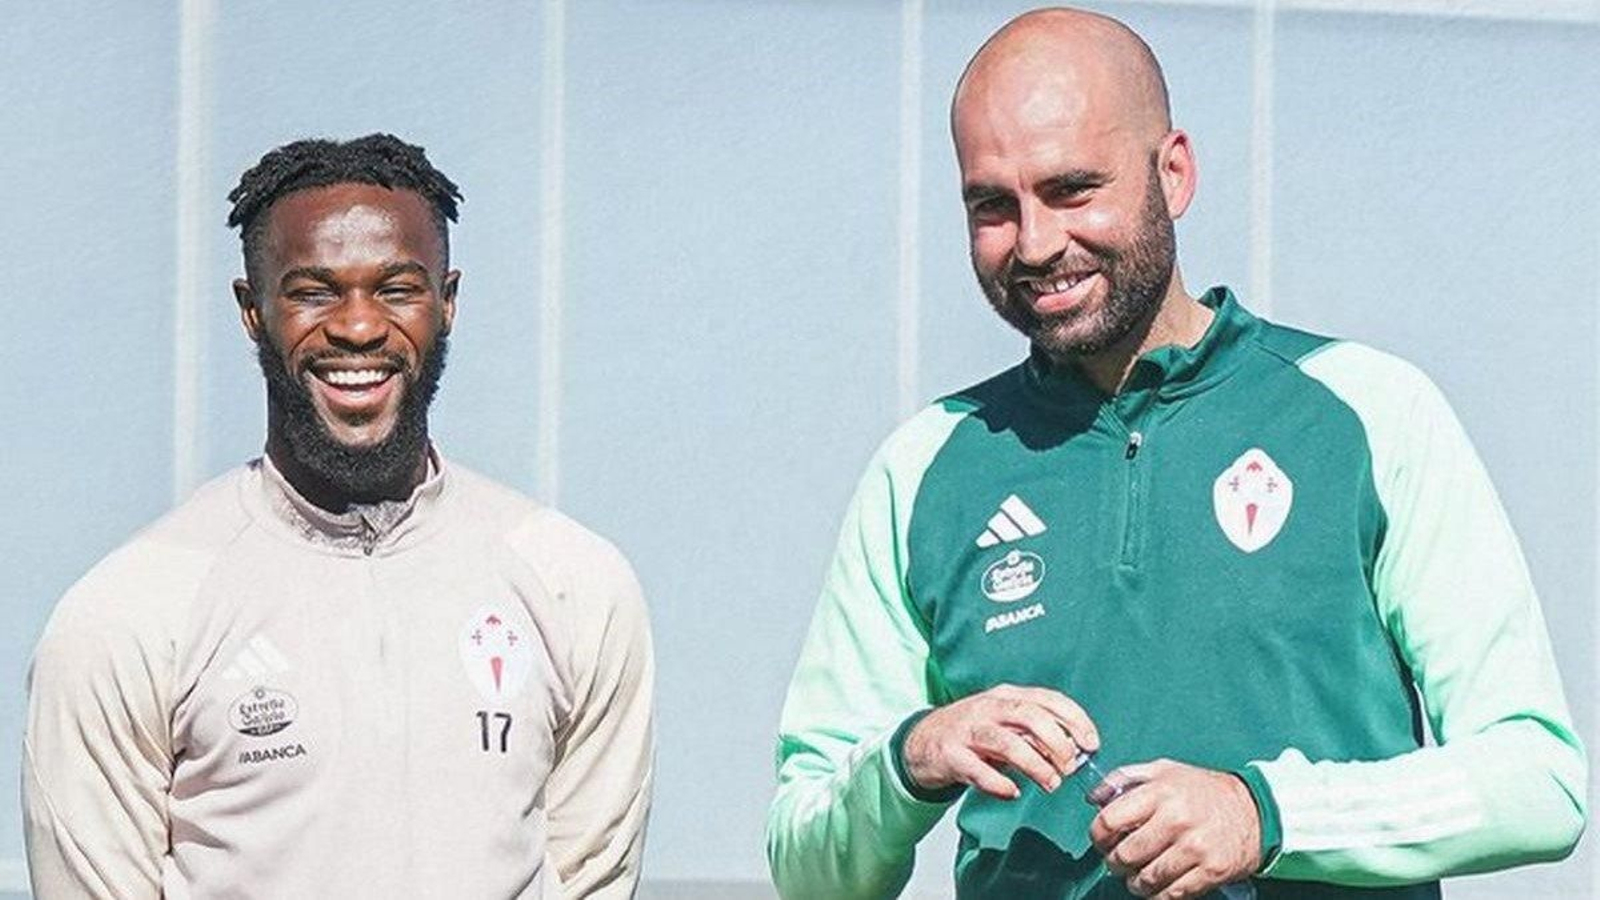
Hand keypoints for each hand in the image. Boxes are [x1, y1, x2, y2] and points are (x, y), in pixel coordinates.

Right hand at [902, 683, 1097, 798]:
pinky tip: (1012, 792)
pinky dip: (999, 784)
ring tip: (1051, 784)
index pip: (1047, 699)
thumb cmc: (975, 733)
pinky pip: (978, 771)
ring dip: (1035, 765)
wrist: (923, 741)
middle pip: (1030, 717)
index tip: (1091, 743)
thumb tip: (1074, 752)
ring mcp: (968, 731)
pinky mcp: (951, 755)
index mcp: (1007, 696)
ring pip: (1007, 743)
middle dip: (1057, 742)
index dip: (1074, 720)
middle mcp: (988, 708)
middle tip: (1070, 767)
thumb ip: (1036, 734)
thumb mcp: (1007, 724)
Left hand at [1089, 759, 1261, 898]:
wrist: (1254, 810)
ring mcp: (1195, 848)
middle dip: (1115, 863)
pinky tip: (1158, 886)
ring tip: (1137, 876)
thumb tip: (1094, 797)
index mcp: (1160, 792)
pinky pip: (1172, 894)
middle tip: (1119, 862)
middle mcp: (1177, 819)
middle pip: (1125, 855)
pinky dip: (1159, 895)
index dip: (1098, 836)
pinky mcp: (1211, 871)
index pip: (1110, 821)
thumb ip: (1126, 778)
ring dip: (1136, 882)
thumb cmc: (1202, 790)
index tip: (1101, 841)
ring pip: (1147, 879)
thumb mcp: (1164, 770)